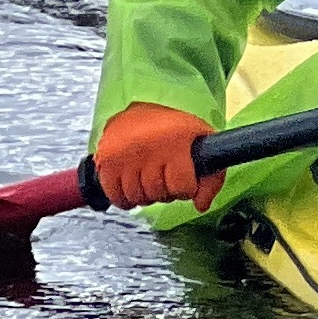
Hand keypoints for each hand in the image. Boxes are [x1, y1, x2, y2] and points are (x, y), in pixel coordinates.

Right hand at [95, 103, 222, 209]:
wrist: (139, 112)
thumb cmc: (174, 131)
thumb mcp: (201, 145)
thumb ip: (211, 178)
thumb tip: (200, 206)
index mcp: (176, 142)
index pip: (183, 188)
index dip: (186, 189)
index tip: (184, 179)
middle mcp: (148, 147)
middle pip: (159, 194)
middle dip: (165, 191)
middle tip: (163, 176)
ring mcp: (124, 155)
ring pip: (138, 197)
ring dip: (145, 195)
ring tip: (147, 179)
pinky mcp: (105, 161)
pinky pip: (116, 197)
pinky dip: (124, 199)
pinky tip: (131, 187)